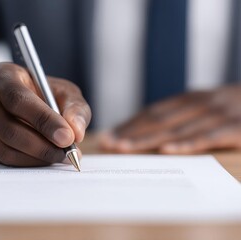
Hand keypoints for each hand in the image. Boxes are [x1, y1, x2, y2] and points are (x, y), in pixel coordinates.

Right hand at [0, 62, 90, 166]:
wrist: (13, 103)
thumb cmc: (42, 95)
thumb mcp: (63, 93)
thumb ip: (74, 108)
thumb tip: (75, 132)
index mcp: (1, 75)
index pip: (17, 99)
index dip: (43, 120)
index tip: (67, 138)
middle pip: (9, 129)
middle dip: (43, 146)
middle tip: (67, 154)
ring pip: (5, 149)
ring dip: (37, 158)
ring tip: (59, 157)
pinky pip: (0, 160)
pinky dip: (26, 163)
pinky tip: (41, 158)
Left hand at [99, 86, 240, 153]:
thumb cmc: (235, 107)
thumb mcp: (206, 105)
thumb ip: (183, 114)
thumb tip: (154, 133)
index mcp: (190, 99)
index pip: (152, 112)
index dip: (129, 124)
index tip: (109, 135)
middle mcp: (199, 103)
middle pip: (157, 120)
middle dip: (130, 132)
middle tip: (107, 143)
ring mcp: (217, 114)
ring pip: (175, 128)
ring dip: (146, 139)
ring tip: (123, 149)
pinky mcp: (236, 127)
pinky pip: (208, 137)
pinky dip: (186, 144)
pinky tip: (167, 151)